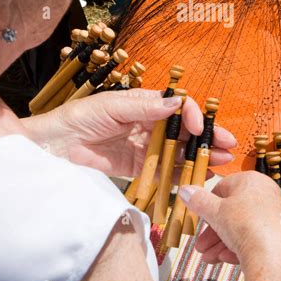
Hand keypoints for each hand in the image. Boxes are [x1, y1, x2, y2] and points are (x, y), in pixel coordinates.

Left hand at [22, 88, 235, 178]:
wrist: (52, 148)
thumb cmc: (78, 118)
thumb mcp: (111, 106)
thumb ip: (144, 107)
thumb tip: (176, 103)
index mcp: (143, 104)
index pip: (177, 106)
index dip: (193, 115)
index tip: (201, 127)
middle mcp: (148, 124)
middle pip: (184, 130)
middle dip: (207, 137)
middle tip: (228, 146)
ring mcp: (144, 147)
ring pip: (178, 151)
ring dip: (199, 156)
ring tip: (220, 163)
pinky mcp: (137, 168)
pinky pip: (163, 171)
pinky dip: (181, 175)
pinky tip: (197, 178)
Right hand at [178, 172, 280, 280]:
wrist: (276, 258)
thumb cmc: (247, 226)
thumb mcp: (215, 211)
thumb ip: (198, 201)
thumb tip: (185, 190)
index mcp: (252, 181)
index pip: (223, 188)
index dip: (208, 206)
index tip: (200, 219)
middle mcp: (267, 194)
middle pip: (233, 212)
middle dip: (213, 232)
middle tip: (201, 246)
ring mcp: (277, 216)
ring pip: (243, 228)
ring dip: (222, 244)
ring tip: (209, 258)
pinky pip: (257, 239)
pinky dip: (240, 249)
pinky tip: (227, 259)